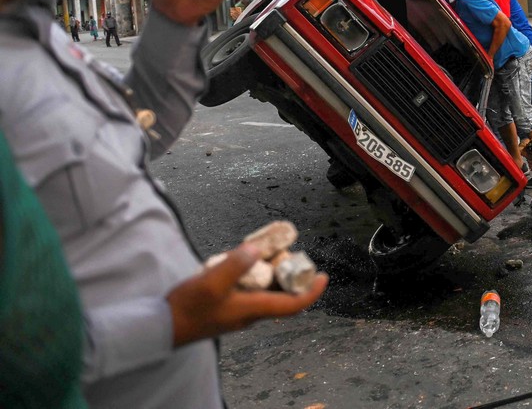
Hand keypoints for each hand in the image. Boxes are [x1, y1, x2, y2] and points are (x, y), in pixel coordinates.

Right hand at [168, 243, 327, 346]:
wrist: (162, 327)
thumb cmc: (188, 308)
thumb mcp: (211, 282)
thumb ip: (235, 265)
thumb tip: (258, 249)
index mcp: (254, 309)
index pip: (293, 305)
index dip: (311, 292)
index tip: (323, 276)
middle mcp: (251, 313)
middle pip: (282, 296)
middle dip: (292, 275)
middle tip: (293, 254)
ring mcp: (239, 311)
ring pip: (266, 292)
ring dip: (273, 274)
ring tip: (271, 252)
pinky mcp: (227, 307)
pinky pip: (250, 290)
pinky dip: (254, 275)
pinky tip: (243, 261)